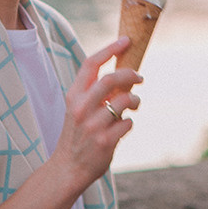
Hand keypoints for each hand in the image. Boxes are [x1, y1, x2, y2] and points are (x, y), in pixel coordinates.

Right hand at [51, 37, 141, 194]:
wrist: (67, 168)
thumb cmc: (77, 135)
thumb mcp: (78, 109)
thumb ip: (95, 93)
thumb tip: (124, 76)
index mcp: (73, 96)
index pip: (90, 64)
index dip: (110, 49)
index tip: (126, 40)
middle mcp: (81, 108)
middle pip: (111, 79)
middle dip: (130, 75)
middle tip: (140, 77)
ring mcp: (93, 125)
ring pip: (124, 100)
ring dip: (135, 100)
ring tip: (133, 105)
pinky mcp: (105, 141)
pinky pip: (128, 122)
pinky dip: (130, 122)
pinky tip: (123, 127)